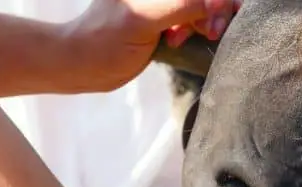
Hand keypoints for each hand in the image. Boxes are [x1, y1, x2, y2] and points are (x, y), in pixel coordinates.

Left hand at [67, 0, 236, 90]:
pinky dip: (192, 29)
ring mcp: (160, 3)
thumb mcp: (145, 20)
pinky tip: (177, 41)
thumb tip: (218, 2)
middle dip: (212, 11)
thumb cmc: (105, 42)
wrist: (83, 64)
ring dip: (203, 22)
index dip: (216, 0)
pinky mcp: (162, 16)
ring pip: (200, 6)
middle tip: (211, 33)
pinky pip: (191, 17)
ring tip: (186, 38)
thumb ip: (182, 6)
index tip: (218, 20)